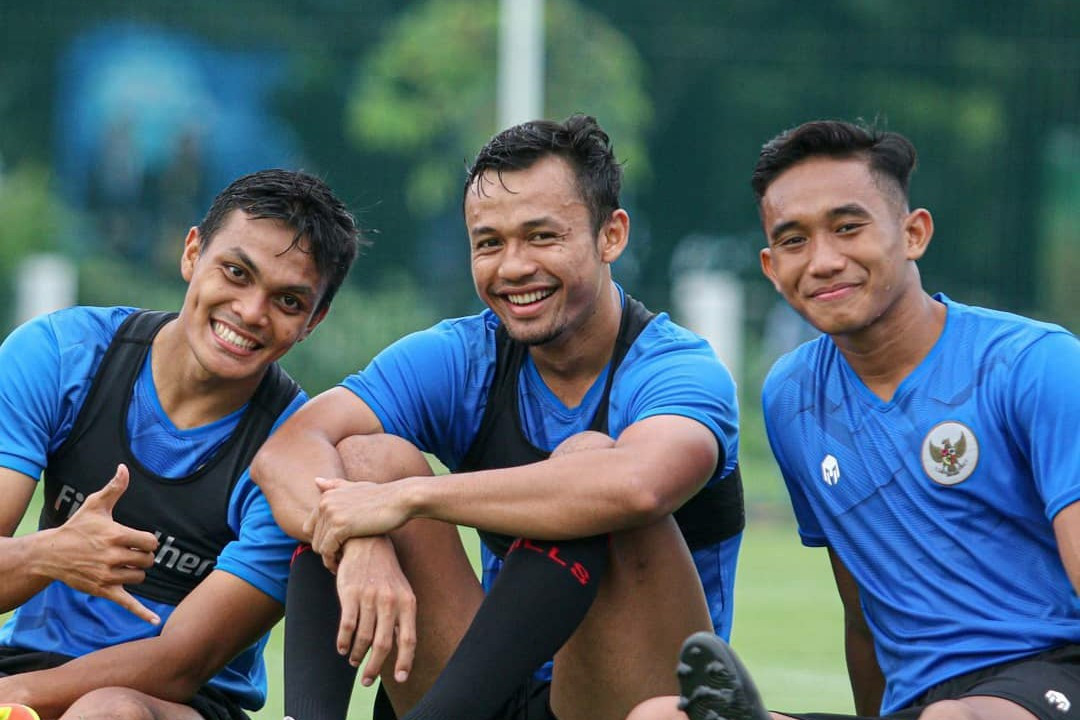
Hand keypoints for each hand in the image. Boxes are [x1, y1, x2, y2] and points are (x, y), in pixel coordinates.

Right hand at [39, 464, 160, 623]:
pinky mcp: (103, 590)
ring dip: (136, 573)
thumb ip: (114, 488)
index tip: (139, 540)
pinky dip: (142, 613)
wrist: (51, 554)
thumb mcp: (96, 506)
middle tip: (130, 553)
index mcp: (115, 535)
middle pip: (147, 560)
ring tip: (122, 565)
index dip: (149, 542)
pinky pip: (128, 603)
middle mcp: (112, 557)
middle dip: (143, 557)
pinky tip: (155, 622)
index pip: (150, 542)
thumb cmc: (77, 527)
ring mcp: (108, 575)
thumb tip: (125, 468)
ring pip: (140, 577)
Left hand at [304, 477, 412, 562]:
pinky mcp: (340, 527)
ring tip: (343, 563)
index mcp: (326, 496)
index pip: (309, 527)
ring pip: (318, 546)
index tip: (337, 548)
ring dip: (329, 558)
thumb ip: (336, 486)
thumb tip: (316, 481)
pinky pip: (327, 551)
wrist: (401, 500)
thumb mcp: (357, 487)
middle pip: (313, 538)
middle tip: (341, 558)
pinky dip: (332, 561)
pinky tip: (343, 565)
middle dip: (326, 550)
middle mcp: (324, 503)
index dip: (322, 540)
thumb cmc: (382, 496)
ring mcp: (331, 514)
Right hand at [334, 536, 416, 687]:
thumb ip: (401, 620)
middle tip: (367, 680)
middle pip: (383, 645)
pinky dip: (343, 642)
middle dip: (374, 667)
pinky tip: (342, 648)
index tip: (401, 679)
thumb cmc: (386, 574)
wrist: (367, 544)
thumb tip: (401, 651)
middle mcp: (390, 602)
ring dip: (357, 655)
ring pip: (363, 638)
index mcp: (408, 603)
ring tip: (354, 661)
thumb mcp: (402, 593)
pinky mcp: (350, 594)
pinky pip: (346, 626)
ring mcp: (370, 598)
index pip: (409, 639)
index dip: (405, 662)